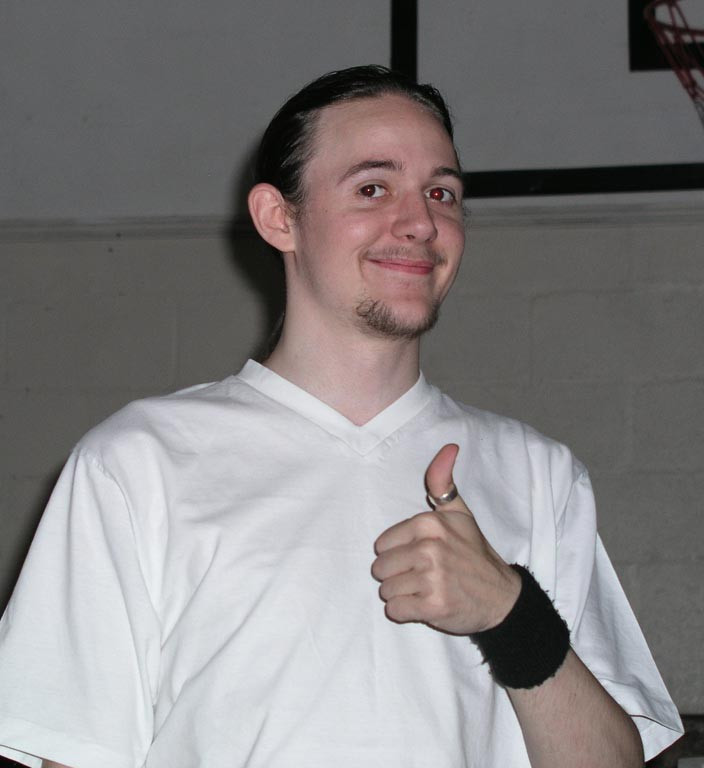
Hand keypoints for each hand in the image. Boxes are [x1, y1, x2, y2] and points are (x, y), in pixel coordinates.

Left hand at [371, 443, 520, 634]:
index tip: (418, 556)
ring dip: (400, 595)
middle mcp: (430, 548)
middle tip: (421, 576)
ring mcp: (432, 578)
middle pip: (380, 569)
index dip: (396, 553)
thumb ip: (442, 482)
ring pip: (386, 590)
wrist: (501, 596)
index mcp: (430, 524)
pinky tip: (425, 605)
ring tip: (424, 590)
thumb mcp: (460, 513)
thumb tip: (449, 447)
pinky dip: (406, 612)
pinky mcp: (434, 606)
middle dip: (396, 576)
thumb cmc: (474, 553)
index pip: (381, 544)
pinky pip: (396, 611)